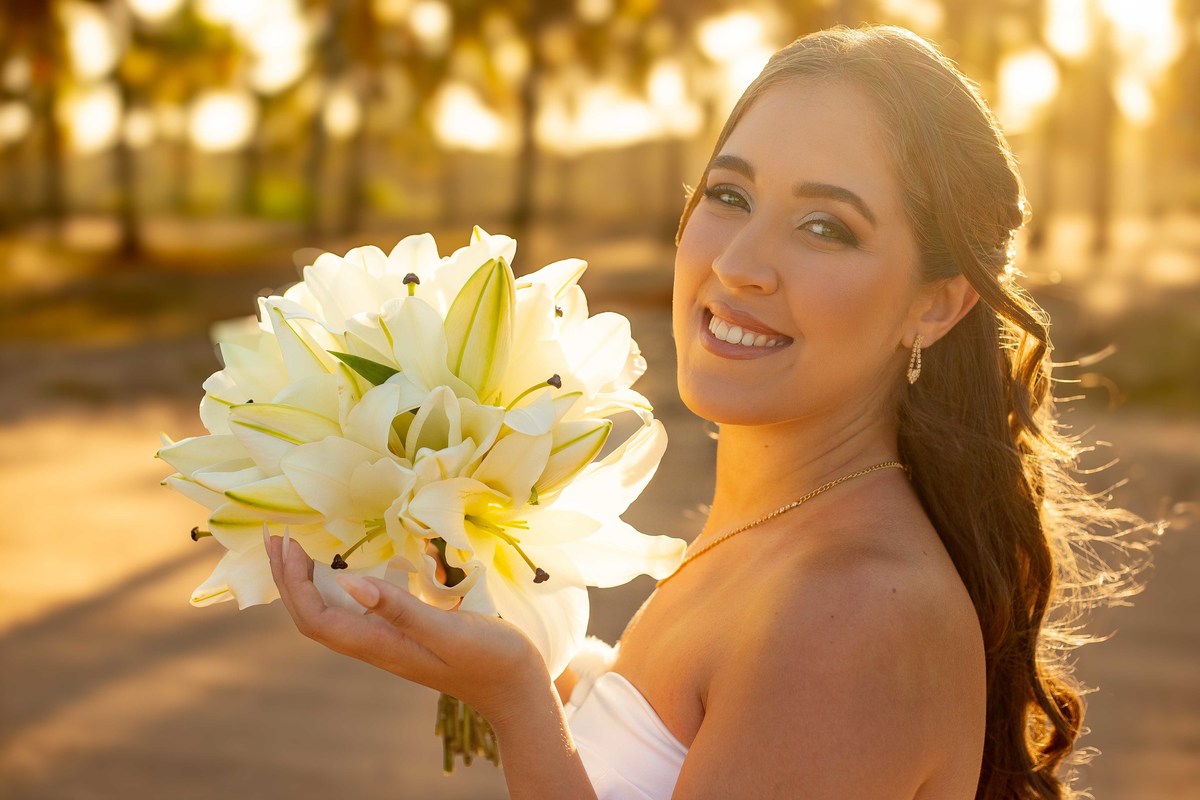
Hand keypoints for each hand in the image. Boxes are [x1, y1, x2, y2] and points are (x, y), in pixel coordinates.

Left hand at [264, 533, 549, 725]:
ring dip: (307, 581)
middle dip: (288, 578)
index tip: (286, 541)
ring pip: (331, 613)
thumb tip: (348, 581)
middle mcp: (376, 646)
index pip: (315, 618)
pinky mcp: (402, 635)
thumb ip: (400, 608)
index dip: (292, 583)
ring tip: (297, 546)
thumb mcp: (449, 628)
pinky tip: (344, 565)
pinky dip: (336, 585)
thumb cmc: (491, 657)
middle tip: (276, 535)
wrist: (517, 690)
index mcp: (381, 645)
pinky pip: (354, 610)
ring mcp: (388, 642)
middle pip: (313, 617)